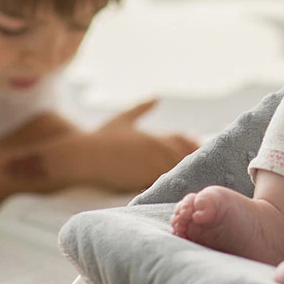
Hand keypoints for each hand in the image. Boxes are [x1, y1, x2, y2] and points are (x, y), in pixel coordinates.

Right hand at [75, 100, 199, 190]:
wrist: (84, 156)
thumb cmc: (102, 137)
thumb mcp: (124, 118)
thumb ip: (142, 108)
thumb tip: (156, 96)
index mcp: (155, 136)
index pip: (183, 140)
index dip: (191, 145)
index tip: (196, 149)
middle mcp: (156, 151)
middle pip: (184, 157)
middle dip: (192, 161)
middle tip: (199, 166)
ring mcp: (150, 168)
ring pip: (177, 171)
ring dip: (184, 173)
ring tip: (189, 177)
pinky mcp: (142, 183)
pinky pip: (163, 185)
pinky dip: (170, 185)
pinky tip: (173, 187)